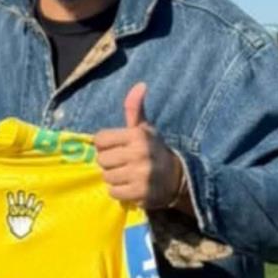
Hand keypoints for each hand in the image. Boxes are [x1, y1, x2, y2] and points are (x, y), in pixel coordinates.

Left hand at [93, 83, 183, 208]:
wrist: (178, 178)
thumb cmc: (154, 150)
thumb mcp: (145, 128)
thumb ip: (135, 108)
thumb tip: (140, 85)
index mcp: (137, 135)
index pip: (100, 139)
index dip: (105, 145)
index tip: (117, 147)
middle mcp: (139, 153)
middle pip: (102, 159)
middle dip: (109, 162)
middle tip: (123, 163)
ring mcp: (140, 174)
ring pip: (106, 176)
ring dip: (114, 178)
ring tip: (127, 175)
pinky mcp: (140, 193)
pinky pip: (113, 192)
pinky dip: (119, 192)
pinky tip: (130, 186)